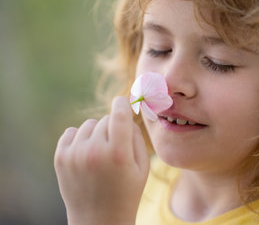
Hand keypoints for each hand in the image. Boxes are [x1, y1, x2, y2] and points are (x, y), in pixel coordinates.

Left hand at [54, 96, 149, 224]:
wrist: (99, 220)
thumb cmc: (127, 192)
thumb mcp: (143, 166)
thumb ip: (136, 137)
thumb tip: (125, 113)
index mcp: (118, 154)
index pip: (119, 114)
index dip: (122, 104)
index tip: (122, 100)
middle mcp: (94, 151)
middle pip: (105, 120)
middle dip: (113, 128)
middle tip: (115, 147)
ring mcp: (75, 154)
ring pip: (89, 124)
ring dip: (96, 133)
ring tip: (101, 154)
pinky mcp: (61, 158)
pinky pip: (71, 132)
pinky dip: (80, 138)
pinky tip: (86, 153)